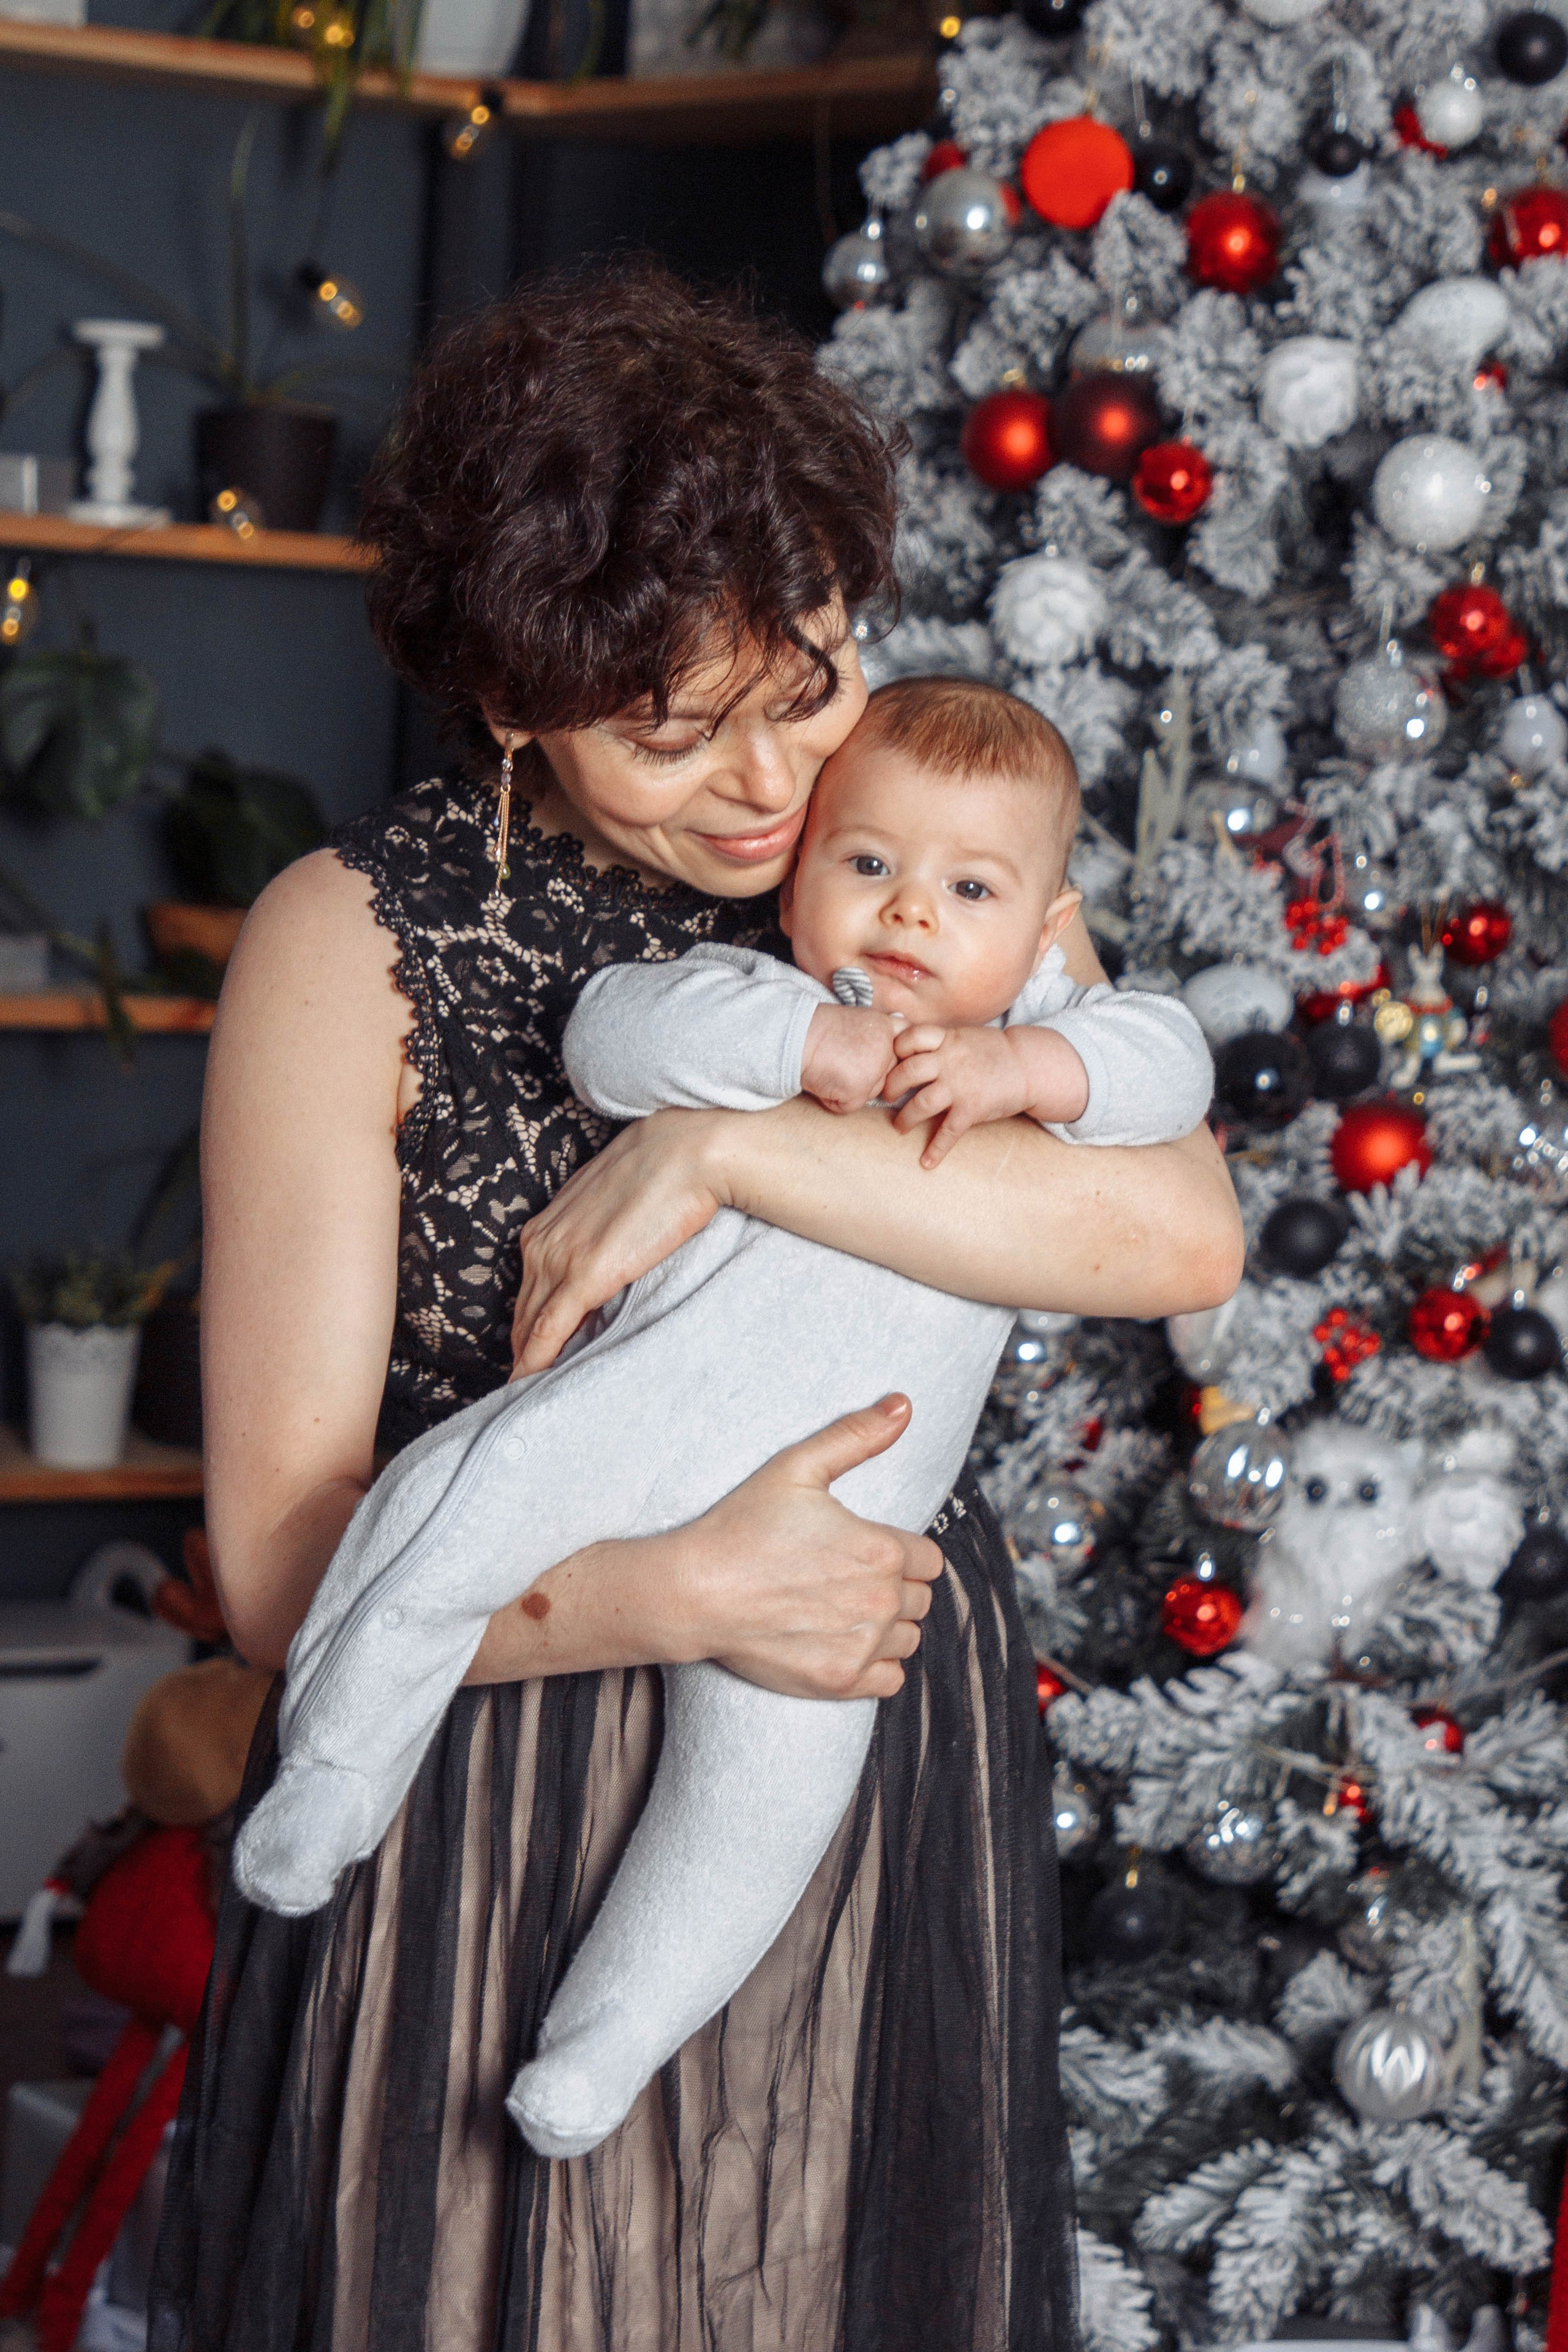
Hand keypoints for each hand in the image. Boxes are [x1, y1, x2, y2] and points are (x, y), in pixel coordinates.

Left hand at [512, 1108, 727, 1373]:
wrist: (688, 1151)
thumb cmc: (662, 1171)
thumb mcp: (614, 1204)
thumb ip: (599, 1235)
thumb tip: (608, 1261)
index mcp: (546, 1225)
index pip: (528, 1291)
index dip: (527, 1327)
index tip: (529, 1355)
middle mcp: (541, 1243)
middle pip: (523, 1313)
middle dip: (521, 1352)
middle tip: (522, 1391)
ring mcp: (559, 1259)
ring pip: (529, 1326)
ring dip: (526, 1363)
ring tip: (526, 1399)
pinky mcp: (583, 1276)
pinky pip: (548, 1331)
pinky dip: (535, 1363)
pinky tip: (528, 1387)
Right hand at [667, 1395, 943, 1699]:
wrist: (694, 1590)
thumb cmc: (742, 1525)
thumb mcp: (797, 1466)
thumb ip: (857, 1436)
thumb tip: (904, 1404)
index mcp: (882, 1550)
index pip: (929, 1560)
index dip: (902, 1554)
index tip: (867, 1552)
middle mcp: (881, 1601)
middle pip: (921, 1600)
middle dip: (895, 1588)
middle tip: (847, 1579)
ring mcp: (862, 1645)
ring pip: (908, 1639)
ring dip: (888, 1627)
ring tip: (844, 1610)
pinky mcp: (840, 1680)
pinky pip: (892, 1680)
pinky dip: (877, 1665)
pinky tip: (844, 1642)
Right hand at [800, 1003, 905, 1113]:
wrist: (794, 1034)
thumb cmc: (820, 1028)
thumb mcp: (860, 1020)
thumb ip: (881, 1035)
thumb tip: (898, 1053)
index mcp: (889, 1027)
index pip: (907, 1051)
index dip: (892, 1058)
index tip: (870, 1054)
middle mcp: (888, 1048)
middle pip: (889, 1076)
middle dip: (868, 1075)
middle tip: (841, 1058)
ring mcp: (875, 1069)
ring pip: (872, 1093)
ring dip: (852, 1088)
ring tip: (831, 1067)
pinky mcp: (859, 1089)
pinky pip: (851, 1106)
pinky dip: (834, 1100)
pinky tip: (824, 1080)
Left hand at [891, 1023, 1089, 1167]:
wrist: (1028, 1065)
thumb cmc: (994, 1051)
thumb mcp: (964, 1036)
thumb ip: (939, 1042)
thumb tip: (910, 1048)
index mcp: (947, 1040)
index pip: (910, 1037)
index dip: (896, 1049)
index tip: (889, 1060)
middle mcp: (949, 1061)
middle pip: (907, 1072)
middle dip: (891, 1087)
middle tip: (886, 1096)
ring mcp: (960, 1085)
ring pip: (920, 1103)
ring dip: (905, 1119)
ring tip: (900, 1127)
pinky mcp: (972, 1108)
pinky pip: (948, 1132)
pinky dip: (936, 1150)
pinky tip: (927, 1162)